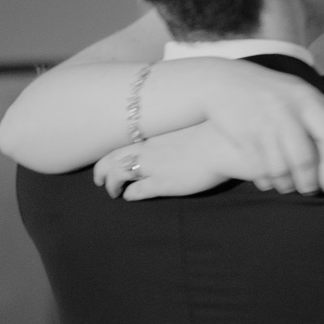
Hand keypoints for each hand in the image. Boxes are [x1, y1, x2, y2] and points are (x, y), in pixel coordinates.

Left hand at [94, 125, 250, 200]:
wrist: (224, 144)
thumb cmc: (213, 132)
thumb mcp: (186, 126)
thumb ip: (172, 133)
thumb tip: (170, 136)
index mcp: (152, 134)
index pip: (120, 143)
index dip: (110, 154)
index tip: (108, 161)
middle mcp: (147, 148)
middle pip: (112, 159)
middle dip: (102, 171)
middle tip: (99, 181)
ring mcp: (152, 166)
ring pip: (117, 176)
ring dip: (111, 185)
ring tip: (113, 192)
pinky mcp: (162, 183)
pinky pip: (137, 191)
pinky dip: (130, 195)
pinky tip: (129, 197)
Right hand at [180, 60, 323, 194]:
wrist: (222, 82)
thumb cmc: (271, 88)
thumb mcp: (299, 89)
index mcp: (305, 99)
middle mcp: (285, 112)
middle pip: (304, 158)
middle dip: (309, 181)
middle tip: (310, 189)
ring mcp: (263, 125)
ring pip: (280, 169)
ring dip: (287, 185)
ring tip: (290, 187)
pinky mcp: (244, 137)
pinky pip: (260, 170)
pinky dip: (267, 182)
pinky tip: (270, 182)